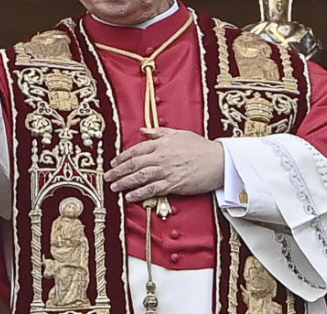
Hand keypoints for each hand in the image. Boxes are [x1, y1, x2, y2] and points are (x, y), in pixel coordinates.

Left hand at [104, 127, 224, 202]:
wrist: (218, 161)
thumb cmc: (200, 147)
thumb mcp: (179, 133)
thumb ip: (158, 132)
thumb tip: (142, 130)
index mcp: (162, 143)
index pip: (136, 149)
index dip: (122, 157)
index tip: (114, 163)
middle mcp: (161, 156)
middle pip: (134, 164)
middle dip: (119, 171)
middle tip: (108, 177)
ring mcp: (166, 171)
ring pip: (140, 177)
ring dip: (125, 183)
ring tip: (114, 187)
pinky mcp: (173, 184)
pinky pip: (152, 189)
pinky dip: (139, 193)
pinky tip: (130, 196)